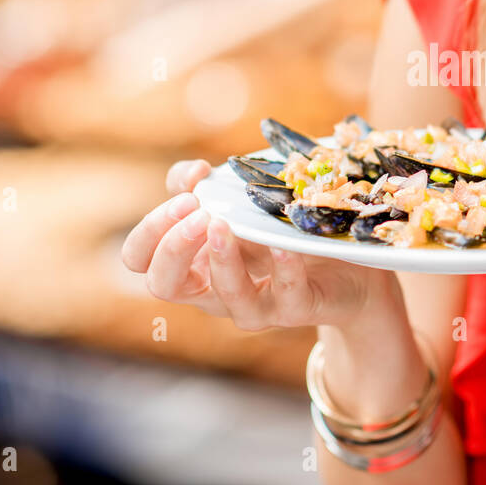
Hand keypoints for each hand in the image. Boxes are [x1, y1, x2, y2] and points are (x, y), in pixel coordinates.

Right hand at [121, 159, 399, 330]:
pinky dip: (281, 267)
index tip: (184, 197)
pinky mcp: (294, 310)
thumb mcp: (236, 200)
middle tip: (198, 213)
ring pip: (222, 296)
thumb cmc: (277, 228)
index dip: (150, 232)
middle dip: (173, 247)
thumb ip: (201, 184)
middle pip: (164, 285)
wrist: (345, 263)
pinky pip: (284, 295)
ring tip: (225, 224)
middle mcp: (213, 291)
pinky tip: (281, 243)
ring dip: (221, 259)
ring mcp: (253, 306)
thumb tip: (192, 174)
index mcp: (190, 263)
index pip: (140, 259)